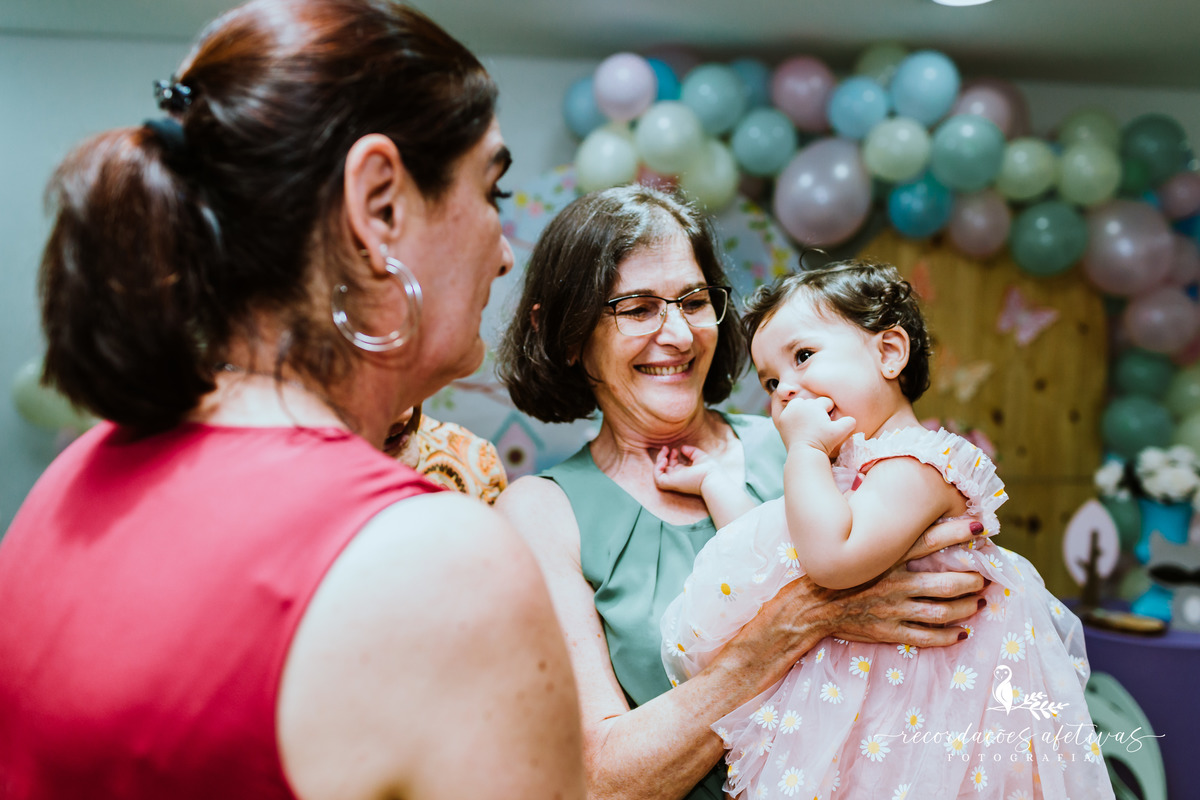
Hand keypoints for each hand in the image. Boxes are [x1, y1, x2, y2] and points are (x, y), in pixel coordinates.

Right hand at [654, 445, 716, 496]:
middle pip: (664, 469)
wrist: (712, 477)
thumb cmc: (710, 470)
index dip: (671, 456)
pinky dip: (657, 469)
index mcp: (684, 474)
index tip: (675, 450)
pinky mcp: (671, 483)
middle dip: (662, 457)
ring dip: (658, 463)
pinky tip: (664, 461)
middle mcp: (678, 478)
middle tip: (665, 448)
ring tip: (664, 455)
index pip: (672, 466)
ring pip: (659, 474)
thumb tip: (682, 448)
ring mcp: (674, 481)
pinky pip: (658, 479)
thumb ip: (691, 452)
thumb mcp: (700, 456)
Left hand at [776, 396, 855, 454]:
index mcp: (815, 405)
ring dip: (804, 409)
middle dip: (817, 410)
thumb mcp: (840, 432)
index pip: (826, 401)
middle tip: (819, 423)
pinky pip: (789, 412)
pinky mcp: (782, 419)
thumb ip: (849, 422)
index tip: (829, 420)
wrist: (804, 453)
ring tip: (809, 421)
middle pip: (812, 402)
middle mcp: (801, 405)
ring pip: (799, 403)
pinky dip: (794, 415)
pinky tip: (799, 424)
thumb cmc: (823, 442)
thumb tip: (852, 418)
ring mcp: (789, 411)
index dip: (830, 410)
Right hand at [833, 516, 988, 645]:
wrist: (808, 607)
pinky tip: (961, 633)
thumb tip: (893, 509)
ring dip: (966, 608)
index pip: (928, 541)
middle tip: (985, 579)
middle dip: (972, 581)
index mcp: (886, 559)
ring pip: (941, 612)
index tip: (980, 525)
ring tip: (979, 604)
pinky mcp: (889, 631)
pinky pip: (925, 637)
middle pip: (945, 583)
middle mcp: (894, 584)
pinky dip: (947, 636)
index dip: (956, 531)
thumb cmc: (831, 572)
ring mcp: (893, 610)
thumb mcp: (851, 545)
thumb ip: (875, 532)